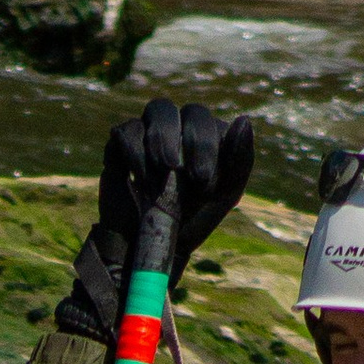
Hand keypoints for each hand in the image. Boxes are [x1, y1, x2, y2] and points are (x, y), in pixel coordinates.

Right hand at [57, 96, 254, 340]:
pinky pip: (126, 130)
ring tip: (165, 170)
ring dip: (165, 136)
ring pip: (159, 109)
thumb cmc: (188, 225)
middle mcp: (179, 132)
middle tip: (189, 176)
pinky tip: (142, 178)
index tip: (202, 182)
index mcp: (206, 139)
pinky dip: (136, 150)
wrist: (147, 254)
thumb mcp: (224, 196)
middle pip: (190, 111)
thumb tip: (244, 120)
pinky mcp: (118, 150)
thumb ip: (240, 161)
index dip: (209, 144)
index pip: (212, 120)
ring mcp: (148, 138)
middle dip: (194, 140)